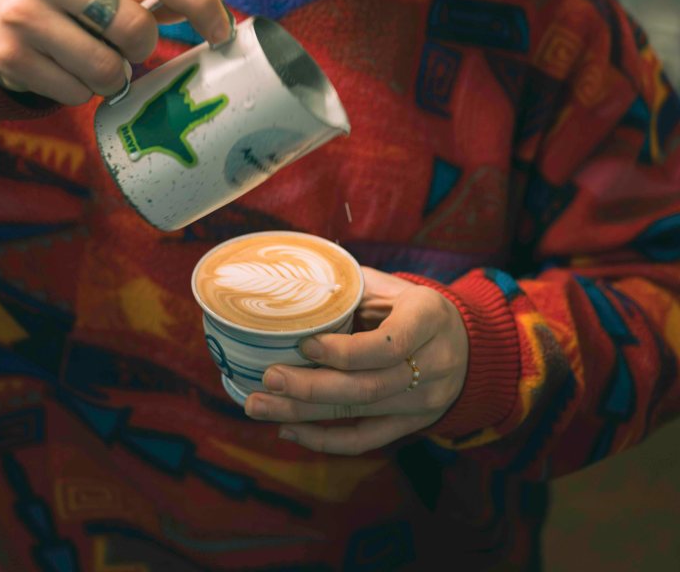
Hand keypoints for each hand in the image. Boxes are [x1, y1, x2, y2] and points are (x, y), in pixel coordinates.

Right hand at [0, 0, 230, 103]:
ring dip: (115, 74)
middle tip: (125, 43)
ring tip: (95, 56)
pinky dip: (84, 91)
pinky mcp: (9, 55)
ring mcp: (22, 13)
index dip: (200, 4)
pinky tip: (66, 69)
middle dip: (143, 47)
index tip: (221, 33)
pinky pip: (77, 92)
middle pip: (135, 28)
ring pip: (107, 68)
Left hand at [244, 266, 468, 453]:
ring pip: (360, 413)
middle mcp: (433, 364)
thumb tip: (294, 285)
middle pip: (368, 386)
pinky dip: (324, 438)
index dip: (343, 350)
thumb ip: (351, 287)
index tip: (303, 344)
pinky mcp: (412, 425)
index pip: (388, 345)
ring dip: (304, 412)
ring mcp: (424, 401)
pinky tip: (288, 428)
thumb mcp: (392, 285)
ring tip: (259, 405)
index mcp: (428, 318)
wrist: (466, 344)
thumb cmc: (412, 305)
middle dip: (312, 386)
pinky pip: (365, 439)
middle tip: (268, 378)